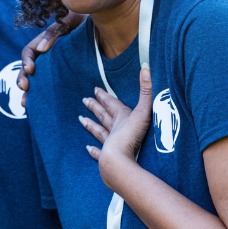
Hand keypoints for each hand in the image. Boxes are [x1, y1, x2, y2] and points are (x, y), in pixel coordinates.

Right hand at [17, 12, 86, 103]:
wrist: (103, 28)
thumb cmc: (85, 21)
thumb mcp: (69, 20)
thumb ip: (55, 31)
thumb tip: (41, 49)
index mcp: (45, 42)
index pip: (29, 52)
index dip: (26, 61)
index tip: (31, 69)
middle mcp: (47, 56)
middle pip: (28, 69)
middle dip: (23, 79)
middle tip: (25, 87)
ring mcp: (55, 68)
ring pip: (37, 81)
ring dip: (29, 92)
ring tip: (27, 103)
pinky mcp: (65, 77)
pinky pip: (52, 88)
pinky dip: (44, 97)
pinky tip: (41, 106)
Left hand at [80, 67, 152, 187]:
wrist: (120, 162)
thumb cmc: (132, 137)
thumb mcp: (143, 111)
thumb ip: (146, 90)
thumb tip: (146, 66)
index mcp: (121, 117)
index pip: (111, 104)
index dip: (104, 96)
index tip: (95, 90)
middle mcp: (113, 129)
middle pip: (102, 115)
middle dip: (95, 107)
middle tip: (84, 100)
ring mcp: (109, 144)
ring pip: (99, 132)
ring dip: (91, 126)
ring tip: (81, 120)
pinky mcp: (107, 158)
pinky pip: (99, 153)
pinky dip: (94, 151)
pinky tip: (88, 149)